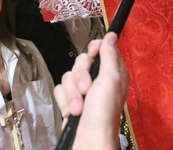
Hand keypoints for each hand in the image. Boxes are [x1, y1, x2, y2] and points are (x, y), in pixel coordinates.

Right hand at [53, 33, 127, 147]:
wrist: (88, 141)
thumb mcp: (110, 80)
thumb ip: (109, 55)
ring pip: (68, 76)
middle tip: (86, 90)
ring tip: (78, 109)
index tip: (92, 56)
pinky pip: (60, 90)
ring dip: (72, 94)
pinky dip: (64, 102)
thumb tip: (111, 34)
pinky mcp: (70, 101)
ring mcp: (83, 91)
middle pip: (81, 61)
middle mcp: (98, 80)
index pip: (101, 49)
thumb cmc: (103, 112)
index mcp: (112, 72)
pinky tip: (71, 113)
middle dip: (80, 76)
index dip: (94, 50)